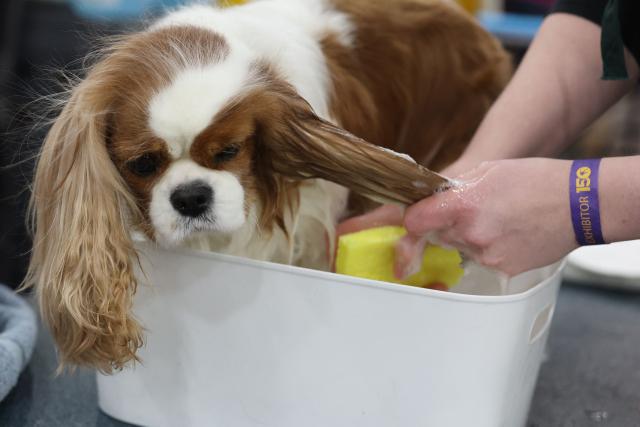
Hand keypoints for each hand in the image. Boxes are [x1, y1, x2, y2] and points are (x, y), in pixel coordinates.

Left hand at [401, 158, 577, 275]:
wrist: (580, 204)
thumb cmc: (536, 180)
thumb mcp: (487, 171)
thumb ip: (455, 188)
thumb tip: (433, 200)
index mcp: (463, 205)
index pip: (415, 220)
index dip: (413, 218)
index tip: (416, 218)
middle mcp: (471, 233)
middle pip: (438, 235)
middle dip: (446, 225)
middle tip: (471, 211)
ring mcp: (487, 255)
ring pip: (460, 247)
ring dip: (468, 236)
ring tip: (498, 219)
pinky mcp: (502, 269)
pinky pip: (482, 258)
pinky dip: (489, 248)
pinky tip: (509, 232)